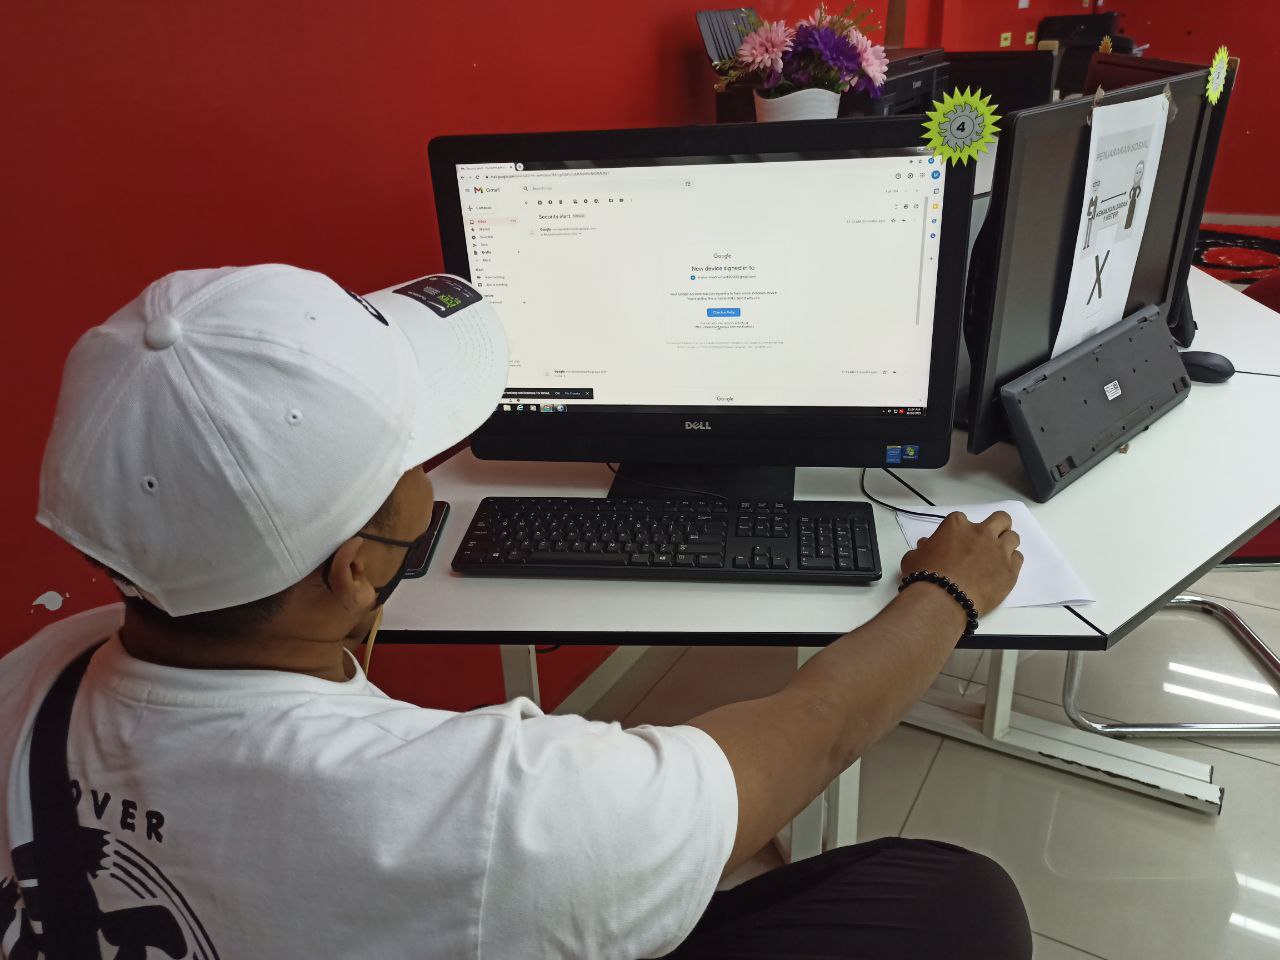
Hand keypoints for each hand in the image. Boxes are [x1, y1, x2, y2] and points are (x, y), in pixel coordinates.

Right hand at [900, 511, 1023, 614]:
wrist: (942, 599)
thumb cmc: (924, 576)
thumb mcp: (914, 558)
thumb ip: (923, 548)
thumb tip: (926, 545)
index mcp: (957, 525)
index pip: (962, 519)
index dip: (960, 531)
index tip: (956, 542)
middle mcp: (982, 533)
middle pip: (1000, 519)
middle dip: (997, 526)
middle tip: (990, 539)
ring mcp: (998, 551)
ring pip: (1013, 537)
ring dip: (1006, 544)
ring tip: (997, 557)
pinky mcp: (1010, 570)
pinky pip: (1018, 559)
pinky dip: (1011, 562)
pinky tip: (1001, 571)